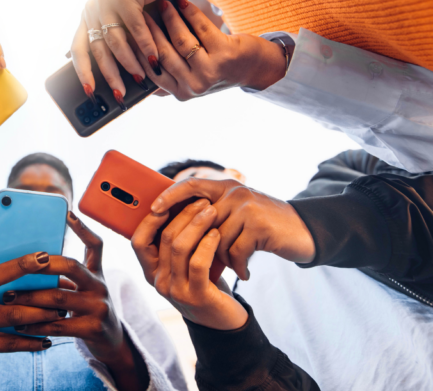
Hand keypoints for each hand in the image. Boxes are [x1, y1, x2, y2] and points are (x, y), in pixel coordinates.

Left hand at [4, 213, 148, 390]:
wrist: (112, 342)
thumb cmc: (87, 311)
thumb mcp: (83, 289)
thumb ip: (64, 277)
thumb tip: (24, 265)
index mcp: (96, 272)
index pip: (95, 245)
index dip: (83, 228)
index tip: (68, 213)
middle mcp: (100, 286)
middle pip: (71, 266)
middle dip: (42, 264)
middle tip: (19, 265)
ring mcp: (99, 307)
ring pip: (59, 297)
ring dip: (29, 297)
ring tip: (8, 297)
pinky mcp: (93, 329)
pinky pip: (58, 325)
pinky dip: (36, 325)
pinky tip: (19, 325)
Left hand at [71, 0, 166, 107]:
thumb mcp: (120, 21)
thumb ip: (115, 42)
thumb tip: (116, 73)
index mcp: (87, 18)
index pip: (78, 50)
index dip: (83, 72)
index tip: (89, 91)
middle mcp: (92, 10)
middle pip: (98, 50)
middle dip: (110, 75)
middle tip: (120, 93)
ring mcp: (106, 3)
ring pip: (116, 41)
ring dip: (129, 62)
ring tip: (139, 77)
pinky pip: (134, 28)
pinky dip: (145, 45)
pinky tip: (153, 58)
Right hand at [132, 201, 247, 329]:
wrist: (222, 320)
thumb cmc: (203, 283)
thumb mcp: (183, 265)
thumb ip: (175, 244)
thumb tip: (175, 205)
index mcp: (151, 271)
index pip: (138, 241)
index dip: (150, 220)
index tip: (167, 201)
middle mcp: (158, 282)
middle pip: (164, 238)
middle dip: (184, 214)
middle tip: (202, 201)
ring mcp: (175, 291)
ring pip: (180, 247)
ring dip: (197, 224)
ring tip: (212, 212)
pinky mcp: (196, 297)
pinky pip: (197, 263)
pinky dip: (207, 244)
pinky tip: (216, 233)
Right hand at [135, 0, 285, 100]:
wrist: (253, 68)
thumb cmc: (217, 70)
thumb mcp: (190, 80)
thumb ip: (167, 79)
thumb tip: (136, 67)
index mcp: (181, 93)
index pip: (153, 70)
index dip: (140, 49)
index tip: (131, 30)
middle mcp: (194, 86)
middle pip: (163, 54)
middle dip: (150, 31)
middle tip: (141, 13)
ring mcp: (210, 72)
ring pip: (181, 41)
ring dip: (169, 18)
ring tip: (162, 3)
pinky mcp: (224, 54)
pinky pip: (200, 28)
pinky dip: (189, 13)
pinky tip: (181, 1)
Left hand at [151, 178, 315, 279]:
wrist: (303, 232)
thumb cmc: (262, 227)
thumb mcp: (237, 213)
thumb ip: (212, 214)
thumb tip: (175, 226)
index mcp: (225, 186)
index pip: (190, 185)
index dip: (170, 196)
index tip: (154, 210)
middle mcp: (234, 192)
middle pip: (200, 222)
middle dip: (200, 245)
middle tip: (204, 263)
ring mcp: (247, 207)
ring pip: (217, 239)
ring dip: (223, 258)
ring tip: (235, 266)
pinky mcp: (259, 225)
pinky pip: (235, 251)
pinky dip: (239, 266)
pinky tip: (245, 272)